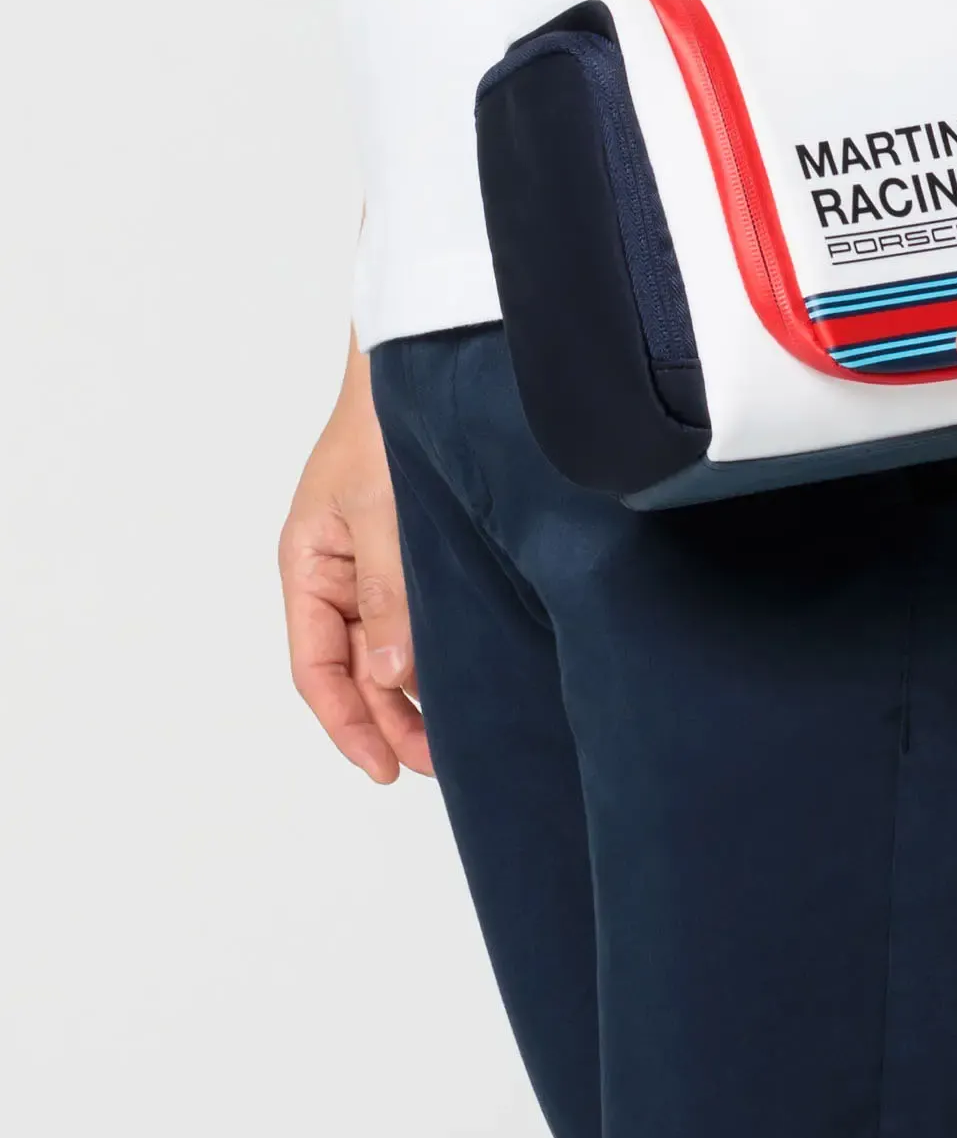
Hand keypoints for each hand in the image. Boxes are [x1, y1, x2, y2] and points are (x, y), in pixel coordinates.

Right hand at [278, 343, 432, 782]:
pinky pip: (417, 620)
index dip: (348, 725)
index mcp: (308, 566)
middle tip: (440, 764)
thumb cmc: (385, 426)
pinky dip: (435, 655)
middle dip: (390, 722)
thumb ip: (389, 593)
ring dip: (415, 695)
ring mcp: (376, 567)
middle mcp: (337, 575)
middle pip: (355, 672)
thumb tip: (391, 676)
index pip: (317, 669)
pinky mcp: (415, 556)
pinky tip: (465, 680)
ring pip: (389, 652)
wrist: (420, 367)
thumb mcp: (381, 513)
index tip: (385, 770)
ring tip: (457, 739)